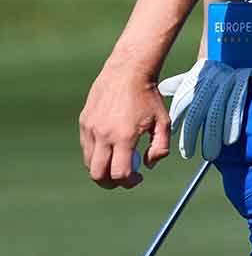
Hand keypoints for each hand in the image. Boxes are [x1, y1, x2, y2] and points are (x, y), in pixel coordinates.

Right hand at [78, 61, 169, 188]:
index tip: (138, 178)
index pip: (120, 173)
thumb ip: (160, 147)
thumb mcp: (163, 121)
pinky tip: (110, 147)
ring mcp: (90, 129)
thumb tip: (149, 165)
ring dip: (102, 169)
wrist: (127, 72)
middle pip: (97, 174)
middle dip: (110, 183)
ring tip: (117, 162)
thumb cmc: (148, 97)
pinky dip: (95, 154)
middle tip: (123, 178)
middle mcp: (103, 135)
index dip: (129, 182)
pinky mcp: (84, 122)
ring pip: (89, 162)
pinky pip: (86, 148)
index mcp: (124, 137)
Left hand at [158, 58, 251, 162]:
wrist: (238, 42)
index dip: (178, 121)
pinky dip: (232, 125)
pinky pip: (235, 109)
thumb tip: (165, 89)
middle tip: (188, 153)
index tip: (174, 137)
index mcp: (197, 80)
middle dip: (191, 135)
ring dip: (212, 136)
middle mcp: (209, 83)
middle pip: (197, 113)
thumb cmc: (218, 60)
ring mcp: (226, 84)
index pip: (183, 103)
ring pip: (215, 114)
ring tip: (210, 153)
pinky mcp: (241, 85)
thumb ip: (183, 82)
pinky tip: (229, 140)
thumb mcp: (198, 71)